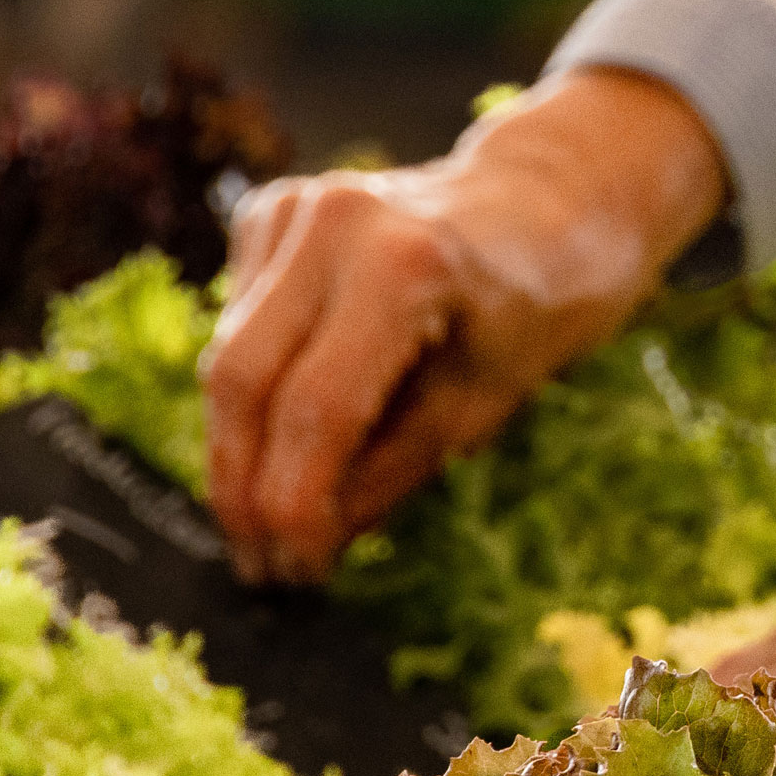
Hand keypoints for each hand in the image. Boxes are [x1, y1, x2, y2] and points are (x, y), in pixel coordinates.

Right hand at [202, 68, 728, 580]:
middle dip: (243, 488)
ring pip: (228, 356)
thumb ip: (389, 473)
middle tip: (259, 566)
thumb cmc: (537, 305)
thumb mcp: (485, 404)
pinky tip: (286, 436)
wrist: (547, 200)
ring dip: (238, 450)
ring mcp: (294, 207)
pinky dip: (254, 393)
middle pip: (243, 381)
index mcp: (404, 265)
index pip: (316, 409)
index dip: (292, 506)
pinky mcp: (270, 212)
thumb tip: (309, 547)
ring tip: (264, 525)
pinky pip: (240, 324)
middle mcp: (333, 222)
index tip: (292, 575)